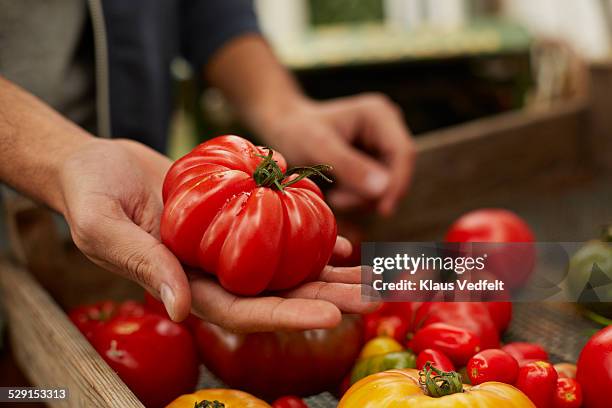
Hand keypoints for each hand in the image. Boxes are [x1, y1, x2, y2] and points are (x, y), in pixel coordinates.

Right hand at [58, 138, 375, 329]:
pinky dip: (311, 238)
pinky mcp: (234, 219)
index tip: (329, 314)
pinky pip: (277, 232)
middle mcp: (212, 273)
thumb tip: (178, 309)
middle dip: (324, 298)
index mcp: (183, 285)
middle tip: (371, 298)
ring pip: (285, 267)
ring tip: (372, 276)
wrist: (97, 165)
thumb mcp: (103, 228)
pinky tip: (344, 242)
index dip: (284, 315)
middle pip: (276, 294)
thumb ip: (142, 265)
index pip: (240, 311)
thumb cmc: (89, 196)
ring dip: (329, 273)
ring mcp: (226, 248)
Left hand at [260, 93, 415, 215]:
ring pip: (388, 184)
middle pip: (397, 171)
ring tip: (335, 196)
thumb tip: (383, 189)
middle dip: (373, 193)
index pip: (403, 152)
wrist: (285, 129)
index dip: (398, 183)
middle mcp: (387, 127)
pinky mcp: (376, 162)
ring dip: (363, 199)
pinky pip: (377, 189)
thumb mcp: (319, 148)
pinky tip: (338, 193)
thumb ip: (350, 167)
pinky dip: (359, 198)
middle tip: (339, 200)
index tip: (384, 210)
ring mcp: (383, 145)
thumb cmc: (297, 132)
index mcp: (379, 114)